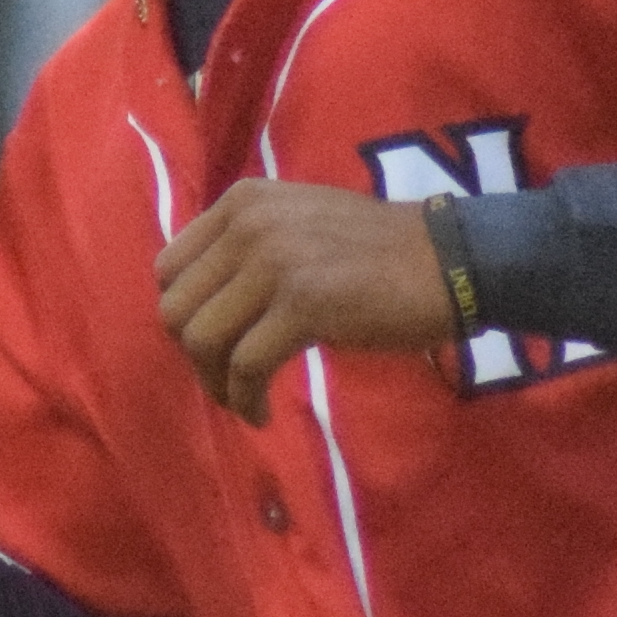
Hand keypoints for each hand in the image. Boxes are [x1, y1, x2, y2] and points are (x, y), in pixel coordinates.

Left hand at [154, 178, 453, 424]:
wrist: (447, 261)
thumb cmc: (377, 251)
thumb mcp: (299, 223)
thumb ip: (247, 247)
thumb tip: (201, 306)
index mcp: (243, 202)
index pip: (169, 267)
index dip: (183, 316)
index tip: (212, 345)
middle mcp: (250, 224)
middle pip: (178, 309)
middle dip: (194, 358)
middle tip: (226, 381)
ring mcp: (275, 263)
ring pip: (203, 340)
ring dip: (217, 385)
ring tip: (242, 401)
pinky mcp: (303, 306)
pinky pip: (246, 367)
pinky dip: (246, 400)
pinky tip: (262, 414)